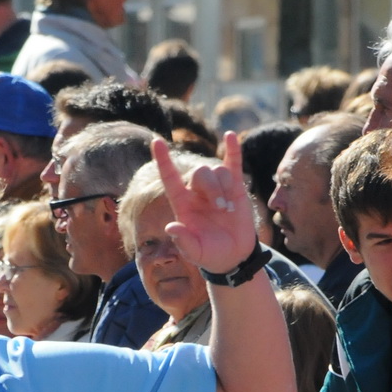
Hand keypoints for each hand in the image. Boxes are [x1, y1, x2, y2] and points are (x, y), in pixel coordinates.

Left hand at [151, 131, 256, 274]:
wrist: (233, 255)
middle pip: (200, 173)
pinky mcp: (235, 187)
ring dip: (224, 188)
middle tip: (221, 209)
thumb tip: (171, 227)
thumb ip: (183, 241)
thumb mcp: (194, 252)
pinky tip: (231, 135)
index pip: (170, 178)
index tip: (156, 141)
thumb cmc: (209, 254)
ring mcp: (216, 188)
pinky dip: (233, 150)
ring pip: (218, 171)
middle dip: (213, 188)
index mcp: (182, 204)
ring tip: (229, 210)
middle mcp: (197, 193)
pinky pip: (233, 164)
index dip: (163, 160)